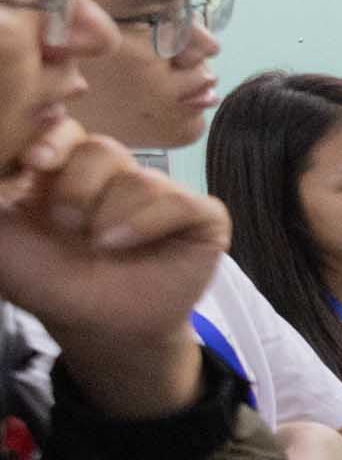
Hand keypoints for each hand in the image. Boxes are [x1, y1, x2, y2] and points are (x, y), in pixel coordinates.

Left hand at [0, 124, 230, 416]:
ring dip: (111, 218)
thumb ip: (0, 185)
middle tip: (67, 227)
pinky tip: (125, 246)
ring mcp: (163, 194)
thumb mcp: (2, 233)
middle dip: (78, 189)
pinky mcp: (202, 217)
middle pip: (103, 148)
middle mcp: (118, 176)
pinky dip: (147, 224)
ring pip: (140, 178)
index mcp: (70, 170)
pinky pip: (180, 201)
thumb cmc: (48, 282)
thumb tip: (12, 149)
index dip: (54, 139)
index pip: (66, 128)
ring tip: (100, 248)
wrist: (98, 330)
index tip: (37, 163)